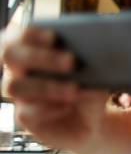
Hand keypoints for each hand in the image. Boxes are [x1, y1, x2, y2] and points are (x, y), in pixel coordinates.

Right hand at [0, 26, 108, 148]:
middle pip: (11, 55)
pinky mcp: (24, 115)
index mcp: (32, 47)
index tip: (54, 36)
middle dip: (42, 56)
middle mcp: (18, 67)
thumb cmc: (89, 87)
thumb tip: (96, 61)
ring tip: (74, 89)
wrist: (90, 120)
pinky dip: (49, 108)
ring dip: (47, 86)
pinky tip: (67, 107)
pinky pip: (27, 111)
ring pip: (16, 86)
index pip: (19, 34)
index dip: (31, 33)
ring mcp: (19, 92)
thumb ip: (93, 64)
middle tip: (71, 61)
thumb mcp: (97, 74)